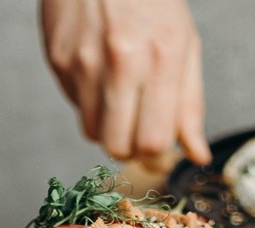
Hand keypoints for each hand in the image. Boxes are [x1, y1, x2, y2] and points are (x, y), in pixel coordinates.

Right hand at [40, 0, 210, 168]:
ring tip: (119, 95)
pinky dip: (88, 100)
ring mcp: (83, 63)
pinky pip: (73, 104)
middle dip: (130, 147)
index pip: (154, 142)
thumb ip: (190, 104)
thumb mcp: (185, 45)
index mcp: (160, 60)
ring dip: (108, 125)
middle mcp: (120, 64)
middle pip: (118, 147)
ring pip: (92, 132)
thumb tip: (196, 154)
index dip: (157, 154)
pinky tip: (99, 70)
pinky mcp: (58, 59)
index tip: (160, 148)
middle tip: (138, 128)